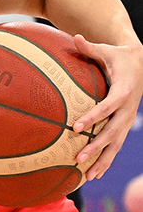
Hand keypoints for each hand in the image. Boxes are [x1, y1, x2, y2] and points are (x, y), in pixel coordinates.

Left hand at [73, 34, 142, 179]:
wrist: (139, 64)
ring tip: (86, 175)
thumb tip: (75, 36)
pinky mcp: (124, 125)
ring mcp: (127, 119)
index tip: (76, 126)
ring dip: (102, 160)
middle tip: (77, 157)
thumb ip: (89, 47)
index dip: (94, 117)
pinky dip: (106, 160)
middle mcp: (128, 109)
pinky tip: (93, 174)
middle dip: (96, 146)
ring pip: (116, 144)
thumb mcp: (105, 51)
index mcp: (123, 91)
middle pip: (112, 131)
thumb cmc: (116, 56)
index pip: (108, 107)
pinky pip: (116, 145)